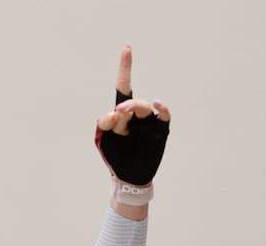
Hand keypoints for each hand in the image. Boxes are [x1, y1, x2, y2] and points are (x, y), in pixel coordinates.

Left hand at [94, 45, 170, 203]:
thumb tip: (113, 112)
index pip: (123, 86)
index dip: (125, 68)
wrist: (129, 177)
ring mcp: (148, 123)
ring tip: (124, 114)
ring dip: (134, 108)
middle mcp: (136, 115)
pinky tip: (156, 104)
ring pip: (143, 107)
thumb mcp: (103, 140)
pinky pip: (163, 116)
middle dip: (123, 107)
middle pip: (130, 102)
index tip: (127, 47)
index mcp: (120, 114)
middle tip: (117, 114)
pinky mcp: (160, 131)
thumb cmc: (115, 156)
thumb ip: (104, 124)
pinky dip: (161, 108)